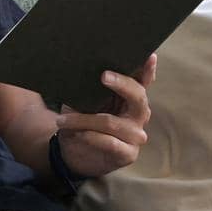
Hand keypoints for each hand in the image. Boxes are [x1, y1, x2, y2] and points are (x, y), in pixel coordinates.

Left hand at [54, 53, 157, 177]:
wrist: (75, 154)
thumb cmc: (83, 122)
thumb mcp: (85, 102)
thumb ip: (91, 87)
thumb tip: (83, 66)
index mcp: (132, 97)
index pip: (144, 80)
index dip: (148, 69)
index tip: (149, 56)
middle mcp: (139, 114)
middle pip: (138, 96)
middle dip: (121, 84)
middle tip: (103, 76)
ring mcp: (136, 135)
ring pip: (111, 122)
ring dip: (84, 120)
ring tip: (62, 120)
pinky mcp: (128, 154)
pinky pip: (110, 143)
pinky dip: (91, 137)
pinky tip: (78, 134)